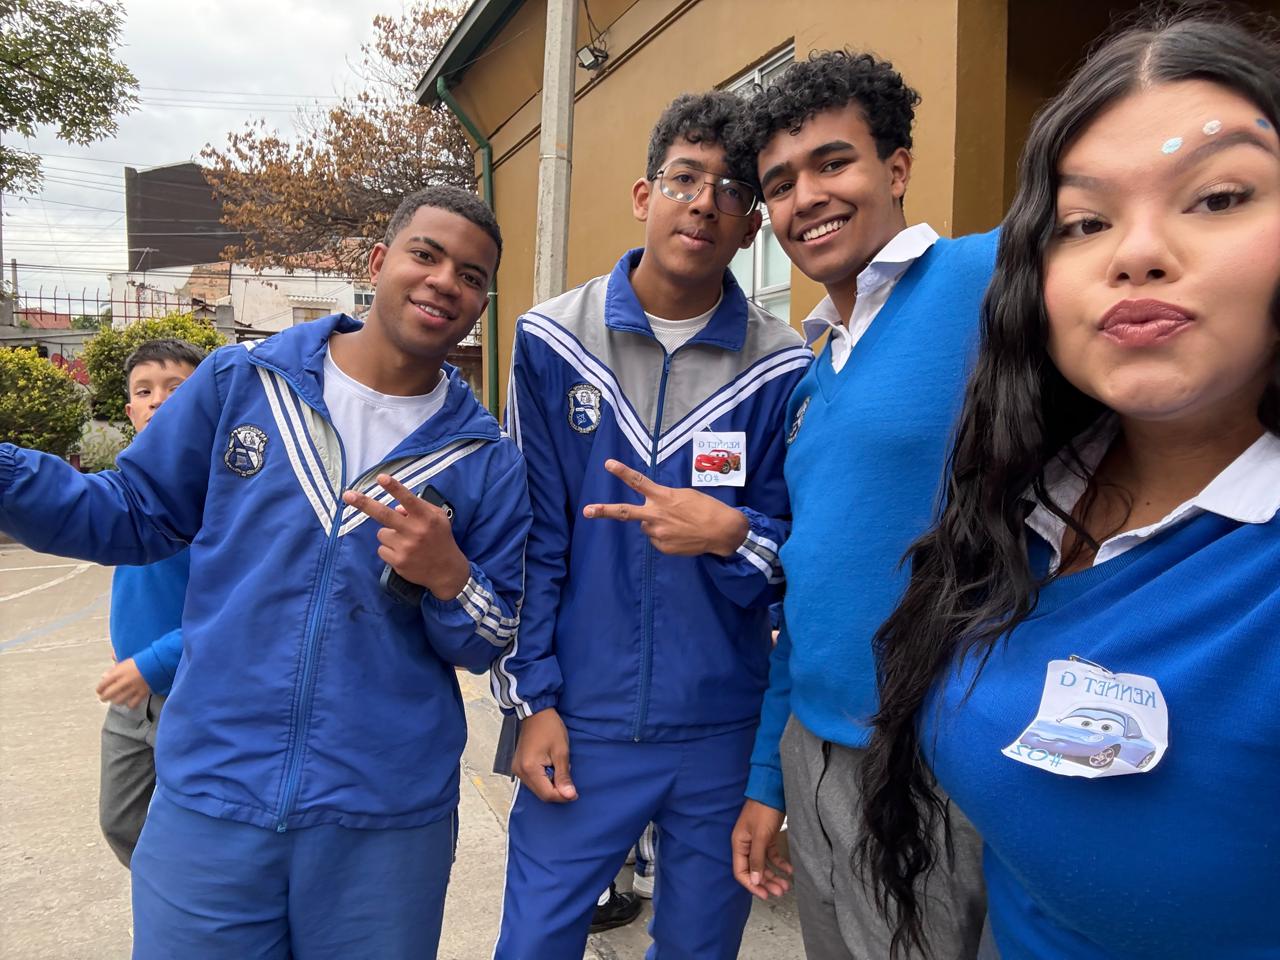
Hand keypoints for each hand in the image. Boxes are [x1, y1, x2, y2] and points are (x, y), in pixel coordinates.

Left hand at [96, 658, 151, 709]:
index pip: (103, 683)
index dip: (99, 689)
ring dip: (115, 701)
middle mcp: (125, 681)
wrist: (158, 662)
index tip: (99, 691)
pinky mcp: (142, 693)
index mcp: (119, 672)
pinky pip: (132, 704)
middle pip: (109, 694)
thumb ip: (114, 670)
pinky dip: (129, 704)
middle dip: (104, 697)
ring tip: (115, 700)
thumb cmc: (141, 661)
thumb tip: (104, 676)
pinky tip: (129, 702)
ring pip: (119, 700)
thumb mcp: (125, 662)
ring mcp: (134, 688)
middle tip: (104, 698)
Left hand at [342, 474, 469, 600]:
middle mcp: (415, 531)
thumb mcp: (438, 518)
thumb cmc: (440, 538)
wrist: (446, 571)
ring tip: (406, 542)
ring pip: (381, 533)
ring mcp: (406, 547)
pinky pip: (382, 549)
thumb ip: (419, 507)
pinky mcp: (398, 561)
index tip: (381, 477)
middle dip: (364, 503)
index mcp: (427, 517)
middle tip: (348, 495)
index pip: (408, 499)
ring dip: (389, 535)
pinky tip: (403, 553)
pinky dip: (389, 550)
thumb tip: (396, 507)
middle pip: (384, 514)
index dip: (394, 488)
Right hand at [513, 707, 577, 802]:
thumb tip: (569, 795)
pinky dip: (545, 778)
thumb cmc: (549, 728)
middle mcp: (520, 772)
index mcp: (529, 769)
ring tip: (559, 768)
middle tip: (569, 779)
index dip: (563, 796)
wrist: (536, 713)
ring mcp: (518, 770)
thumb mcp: (561, 752)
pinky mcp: (519, 766)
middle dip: (557, 791)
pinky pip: (533, 780)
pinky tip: (551, 767)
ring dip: (551, 784)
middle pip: (541, 793)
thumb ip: (564, 776)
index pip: (547, 794)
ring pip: (537, 788)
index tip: (575, 792)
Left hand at [582, 459, 748, 556]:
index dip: (622, 472)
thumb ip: (664, 499)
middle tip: (587, 511)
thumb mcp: (685, 495)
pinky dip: (665, 537)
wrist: (721, 531)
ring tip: (677, 524)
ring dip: (656, 524)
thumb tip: (653, 509)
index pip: (638, 481)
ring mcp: (658, 533)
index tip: (608, 464)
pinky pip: (657, 540)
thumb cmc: (706, 508)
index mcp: (663, 497)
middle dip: (604, 511)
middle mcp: (656, 515)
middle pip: (625, 512)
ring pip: (647, 527)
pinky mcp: (663, 547)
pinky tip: (680, 535)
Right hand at [732, 799, 791, 898]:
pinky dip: (780, 864)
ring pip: (764, 865)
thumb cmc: (763, 810)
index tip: (765, 895)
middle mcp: (746, 845)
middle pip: (754, 870)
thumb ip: (757, 859)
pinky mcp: (768, 837)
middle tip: (780, 892)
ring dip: (774, 876)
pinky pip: (773, 856)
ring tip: (786, 886)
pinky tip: (789, 870)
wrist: (773, 789)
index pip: (741, 872)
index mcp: (739, 844)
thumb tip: (755, 881)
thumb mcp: (760, 836)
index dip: (752, 885)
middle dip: (766, 883)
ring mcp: (757, 842)